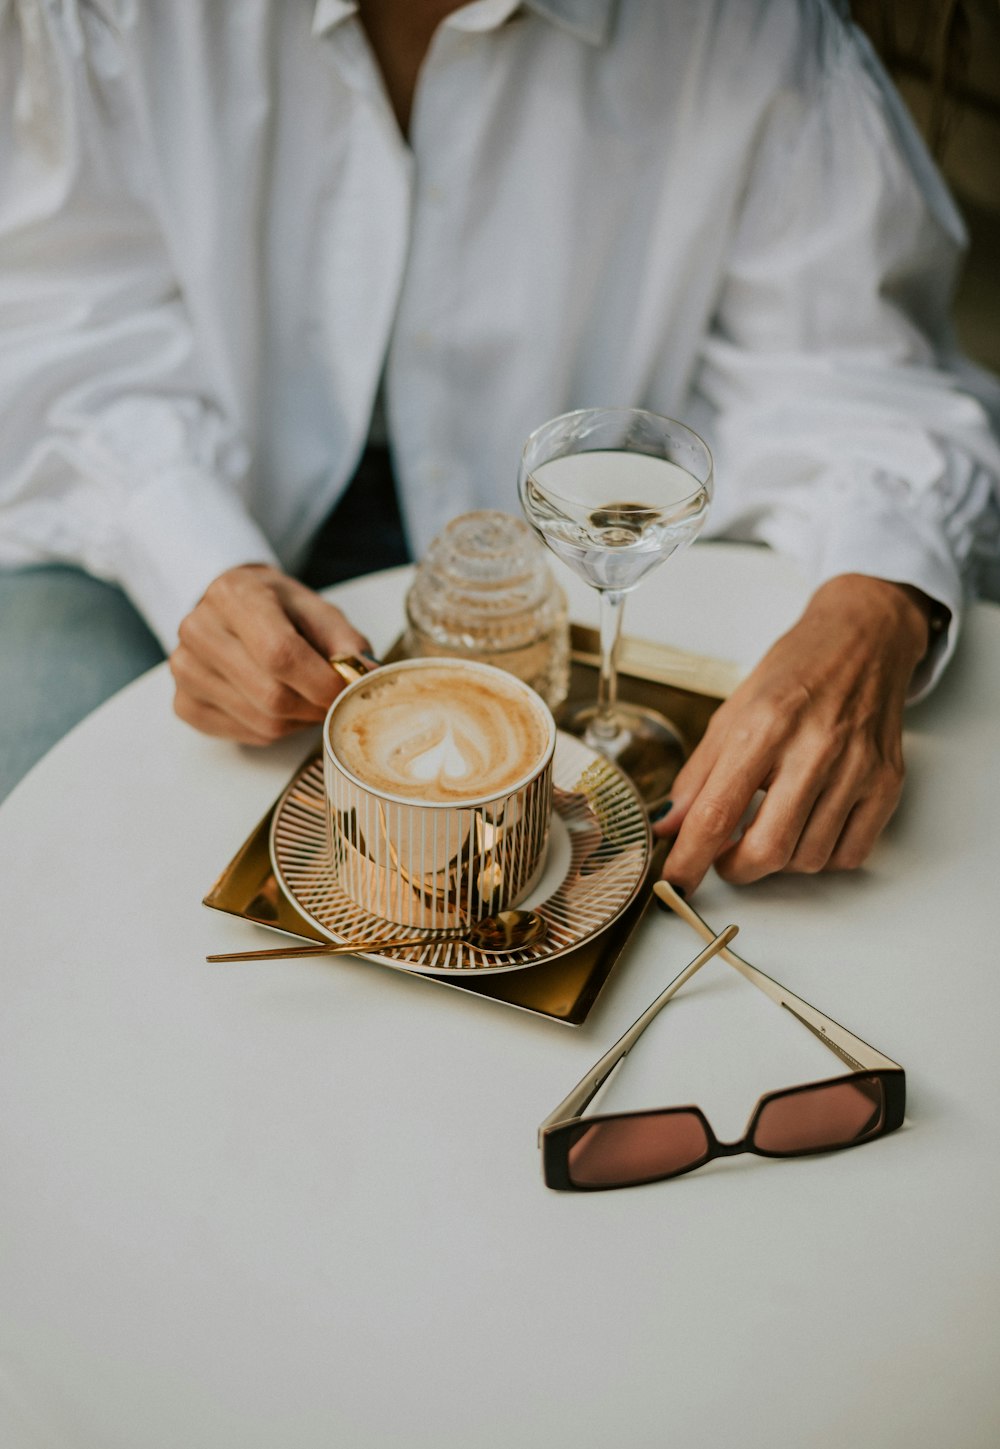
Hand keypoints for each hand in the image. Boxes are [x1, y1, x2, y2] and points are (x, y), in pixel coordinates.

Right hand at [169, 563, 370, 743]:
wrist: (229, 607)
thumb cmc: (277, 608)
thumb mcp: (315, 608)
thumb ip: (344, 640)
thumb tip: (367, 676)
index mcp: (234, 595)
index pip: (280, 653)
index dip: (321, 683)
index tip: (346, 691)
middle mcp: (199, 630)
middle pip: (271, 695)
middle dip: (314, 707)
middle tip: (331, 700)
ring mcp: (185, 670)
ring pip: (261, 721)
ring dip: (297, 720)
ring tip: (305, 698)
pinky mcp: (184, 703)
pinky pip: (245, 735)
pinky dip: (273, 729)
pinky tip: (277, 706)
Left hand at [655, 575, 933, 892]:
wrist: (863, 639)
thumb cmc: (796, 671)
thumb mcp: (732, 712)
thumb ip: (699, 775)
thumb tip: (668, 825)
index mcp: (764, 725)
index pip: (717, 813)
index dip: (690, 858)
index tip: (675, 881)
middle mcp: (814, 748)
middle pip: (767, 849)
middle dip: (735, 869)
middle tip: (723, 857)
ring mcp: (857, 769)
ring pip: (808, 859)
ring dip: (777, 861)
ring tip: (768, 829)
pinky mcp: (887, 783)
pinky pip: (849, 854)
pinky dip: (820, 857)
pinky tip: (807, 829)